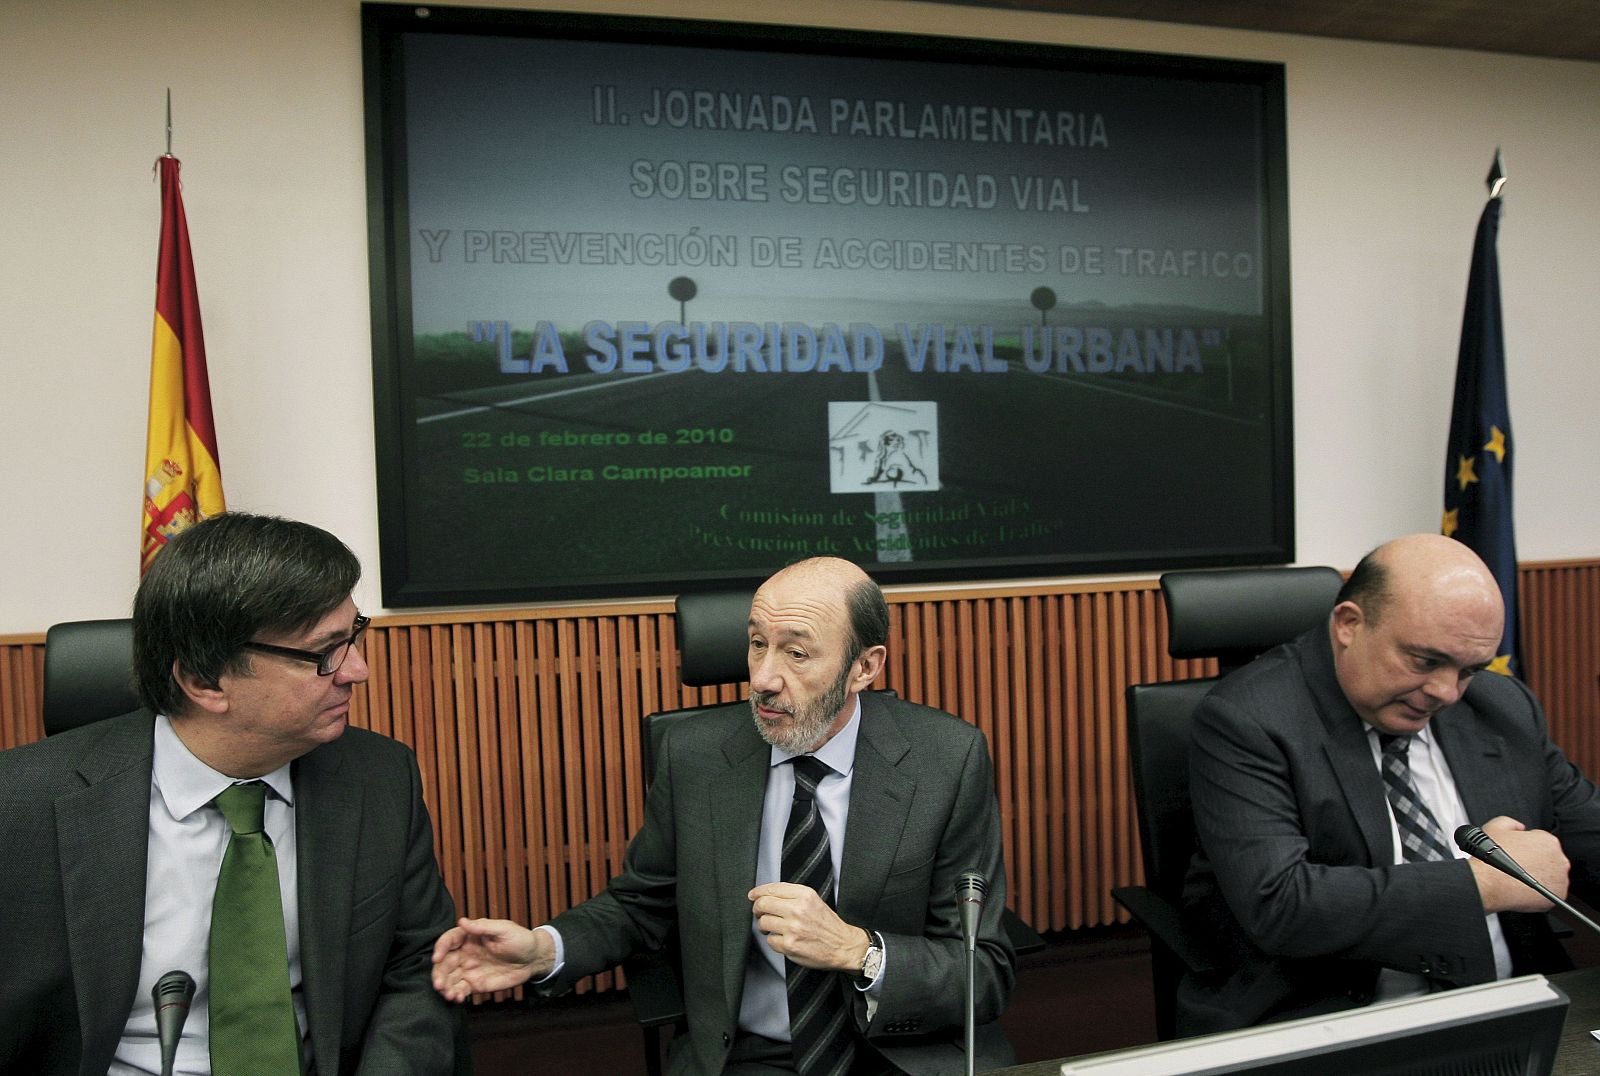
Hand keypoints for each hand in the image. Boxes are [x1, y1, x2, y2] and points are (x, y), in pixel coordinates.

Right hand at [431, 917, 551, 1001]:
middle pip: (444, 962)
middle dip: (438, 973)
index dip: (440, 948)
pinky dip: (455, 995)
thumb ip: (482, 927)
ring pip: (449, 978)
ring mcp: (468, 969)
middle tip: (439, 984)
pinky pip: (460, 990)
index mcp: (469, 937)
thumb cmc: (520, 939)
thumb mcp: (504, 929)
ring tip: (449, 994)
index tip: (437, 958)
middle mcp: (465, 953)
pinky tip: (457, 998)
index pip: (448, 940)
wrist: (533, 960)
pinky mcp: (474, 984)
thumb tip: (462, 921)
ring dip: (444, 987)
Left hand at [748, 882, 868, 972]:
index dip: (758, 892)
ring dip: (765, 926)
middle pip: (763, 904)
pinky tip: (784, 940)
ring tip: (773, 928)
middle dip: (757, 909)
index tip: (753, 895)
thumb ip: (792, 895)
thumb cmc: (828, 924)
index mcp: (805, 895)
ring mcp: (793, 928)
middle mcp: (798, 909)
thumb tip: (765, 894)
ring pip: (763, 923)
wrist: (843, 946)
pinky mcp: (790, 945)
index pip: (772, 889)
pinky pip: (770, 941)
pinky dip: (774, 941)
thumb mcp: (814, 901)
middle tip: (759, 913)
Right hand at [1468, 816, 1570, 913]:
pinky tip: (1526, 890)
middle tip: (1520, 866)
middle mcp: (1559, 859)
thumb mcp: (1495, 827)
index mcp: (1547, 840)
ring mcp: (1561, 879)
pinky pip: (1553, 893)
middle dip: (1537, 862)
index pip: (1542, 842)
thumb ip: (1512, 822)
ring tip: (1521, 880)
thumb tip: (1519, 827)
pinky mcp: (1558, 895)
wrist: (1487, 883)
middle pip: (1550, 859)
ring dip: (1540, 877)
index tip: (1521, 853)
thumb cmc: (1491, 857)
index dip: (1529, 847)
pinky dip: (1542, 893)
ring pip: (1552, 877)